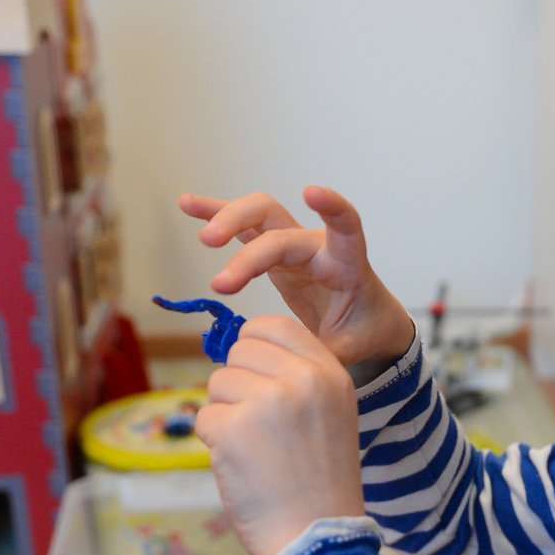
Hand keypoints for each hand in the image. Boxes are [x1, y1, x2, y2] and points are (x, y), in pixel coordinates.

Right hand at [179, 184, 414, 367]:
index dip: (332, 207)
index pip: (344, 226)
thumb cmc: (364, 328)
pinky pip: (243, 230)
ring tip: (202, 236)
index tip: (311, 192)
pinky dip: (216, 215)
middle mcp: (315, 246)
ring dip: (225, 218)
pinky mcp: (273, 253)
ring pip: (257, 216)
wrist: (367, 320)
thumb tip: (292, 362)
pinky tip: (187, 205)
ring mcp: (292, 245)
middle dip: (244, 236)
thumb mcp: (354, 346)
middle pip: (277, 223)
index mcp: (344, 264)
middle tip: (215, 261)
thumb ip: (327, 353)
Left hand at [194, 314, 366, 554]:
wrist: (316, 538)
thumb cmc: (319, 481)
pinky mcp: (233, 430)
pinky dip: (214, 443)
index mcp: (331, 373)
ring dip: (225, 415)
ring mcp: (267, 403)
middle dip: (238, 386)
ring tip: (256, 450)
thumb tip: (237, 348)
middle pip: (238, 353)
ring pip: (217, 384)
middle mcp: (302, 381)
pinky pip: (203, 417)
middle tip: (260, 428)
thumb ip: (294, 375)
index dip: (253, 347)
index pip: (273, 326)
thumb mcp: (330, 413)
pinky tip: (242, 466)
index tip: (257, 378)